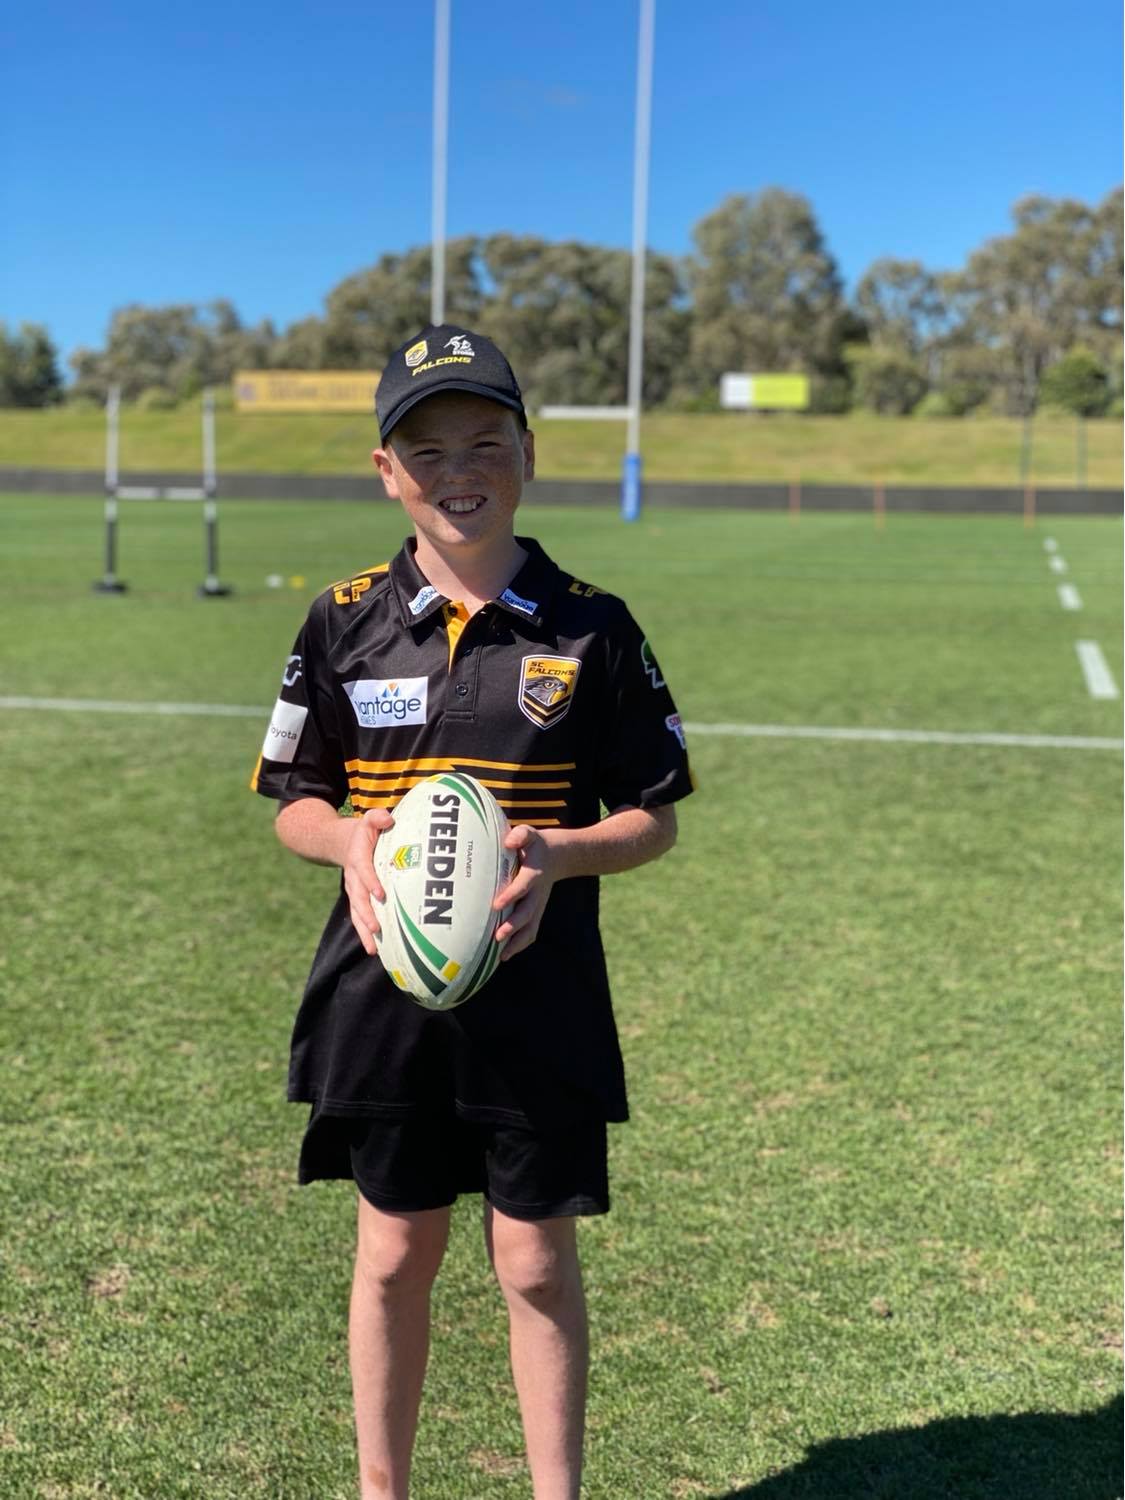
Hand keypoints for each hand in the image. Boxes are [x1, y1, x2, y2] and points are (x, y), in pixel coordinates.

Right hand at [343, 809, 393, 956]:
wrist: (342, 843)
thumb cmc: (364, 832)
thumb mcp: (370, 820)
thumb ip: (378, 817)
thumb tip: (388, 819)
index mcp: (358, 857)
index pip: (364, 870)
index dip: (371, 881)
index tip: (381, 894)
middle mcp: (354, 877)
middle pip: (358, 898)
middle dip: (366, 914)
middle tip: (376, 929)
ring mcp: (354, 890)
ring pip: (357, 913)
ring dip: (364, 931)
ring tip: (373, 949)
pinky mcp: (357, 900)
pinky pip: (360, 918)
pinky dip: (366, 934)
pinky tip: (375, 950)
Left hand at [492, 825, 561, 960]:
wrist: (562, 856)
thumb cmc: (537, 844)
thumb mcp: (530, 834)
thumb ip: (521, 835)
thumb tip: (509, 841)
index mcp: (534, 874)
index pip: (523, 886)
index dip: (510, 895)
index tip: (495, 905)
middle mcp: (538, 893)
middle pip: (527, 913)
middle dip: (513, 926)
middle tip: (497, 937)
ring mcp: (539, 904)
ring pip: (530, 927)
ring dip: (517, 942)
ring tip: (501, 956)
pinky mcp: (537, 912)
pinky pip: (530, 931)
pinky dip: (520, 944)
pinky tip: (504, 956)